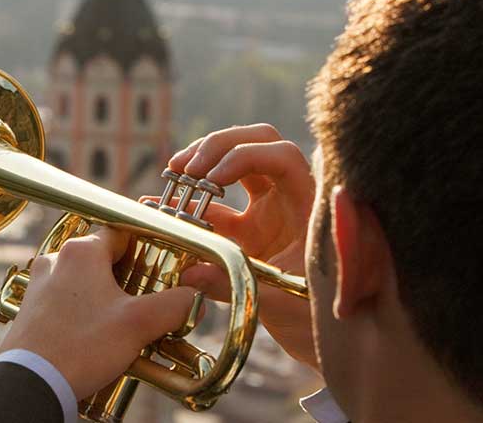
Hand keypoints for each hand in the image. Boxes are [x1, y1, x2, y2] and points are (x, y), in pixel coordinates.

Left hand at [0, 228, 200, 399]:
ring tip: (124, 323)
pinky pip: (65, 302)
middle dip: (128, 278)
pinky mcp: (31, 310)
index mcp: (81, 252)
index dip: (147, 248)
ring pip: (83, 282)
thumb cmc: (81, 347)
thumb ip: (174, 305)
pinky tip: (96, 336)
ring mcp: (39, 285)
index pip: (123, 232)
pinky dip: (84, 313)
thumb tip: (194, 298)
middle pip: (103, 258)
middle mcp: (55, 261)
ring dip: (106, 298)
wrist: (31, 382)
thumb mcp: (139, 324)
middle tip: (147, 300)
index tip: (163, 266)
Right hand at [164, 123, 318, 370]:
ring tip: (174, 174)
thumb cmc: (316, 319)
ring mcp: (268, 212)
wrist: (323, 339)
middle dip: (219, 145)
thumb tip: (188, 273)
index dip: (245, 157)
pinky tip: (158, 205)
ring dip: (203, 162)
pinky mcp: (248, 231)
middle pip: (257, 143)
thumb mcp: (279, 303)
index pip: (282, 156)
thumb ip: (235, 285)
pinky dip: (188, 203)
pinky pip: (215, 207)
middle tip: (188, 167)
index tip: (213, 178)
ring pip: (235, 163)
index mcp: (307, 207)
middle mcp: (288, 200)